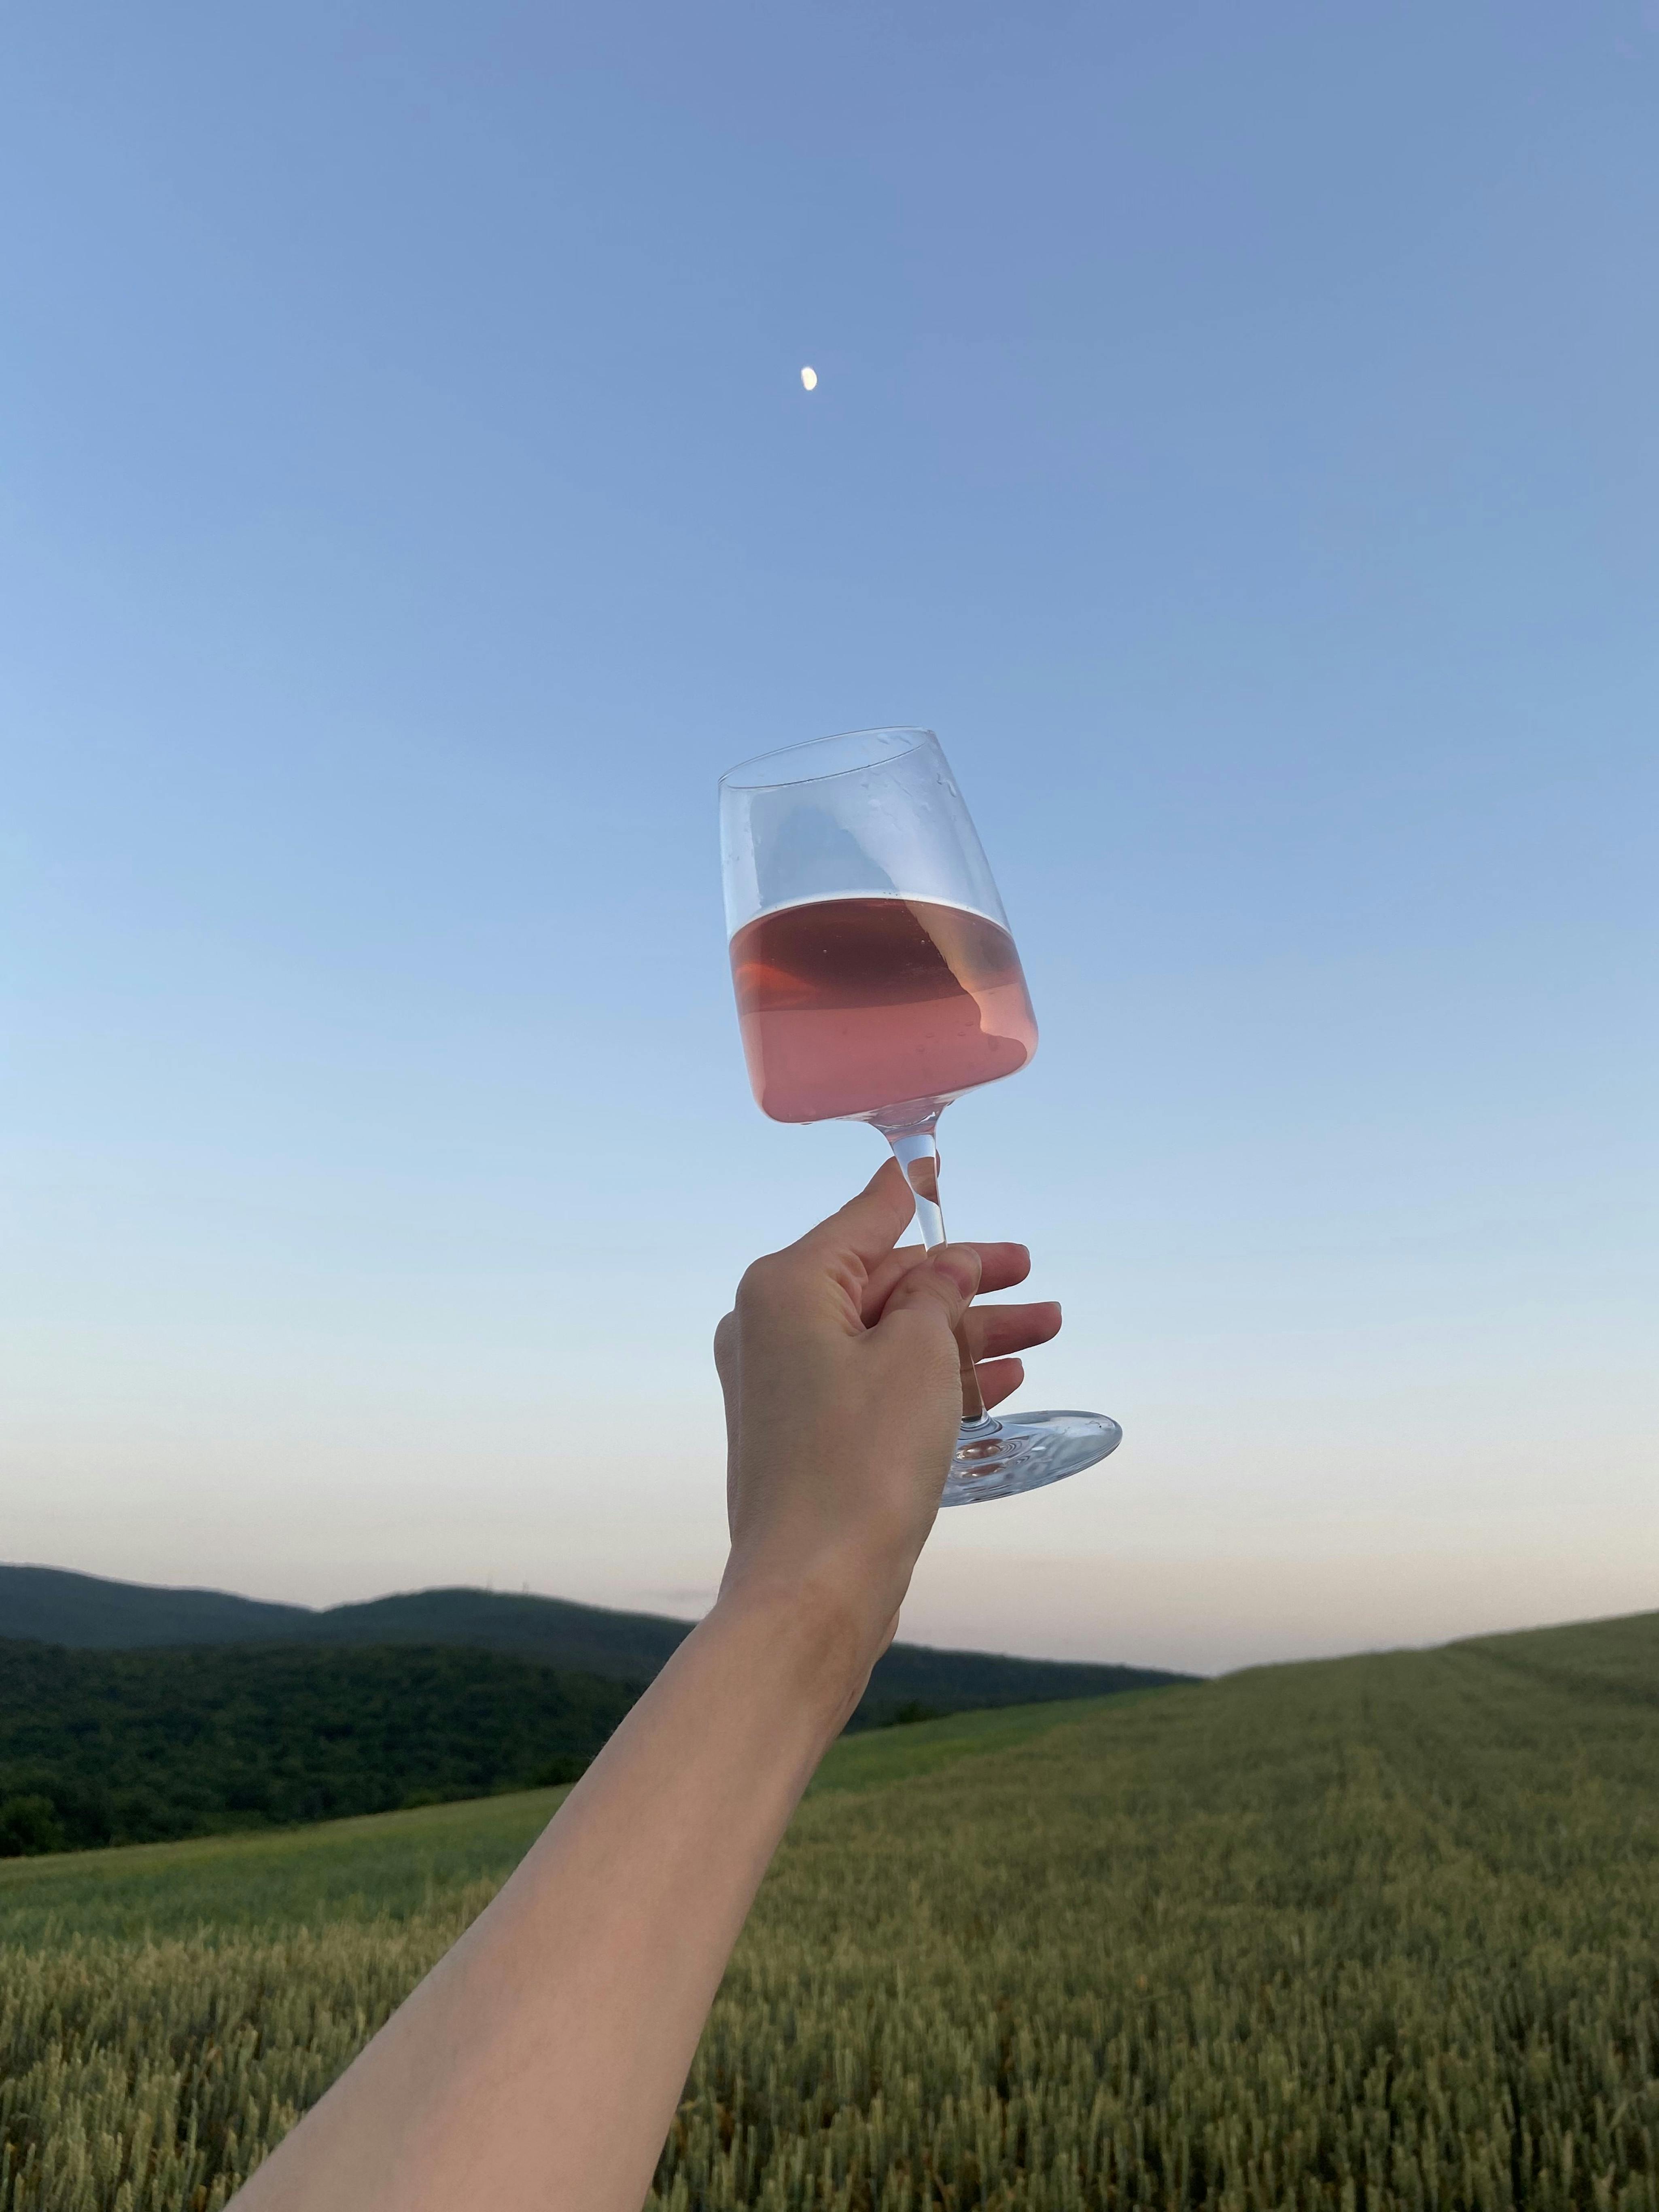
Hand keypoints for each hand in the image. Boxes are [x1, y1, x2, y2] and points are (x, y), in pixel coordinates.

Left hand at [713, 1159, 1061, 1701]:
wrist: (814, 1588)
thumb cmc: (860, 1463)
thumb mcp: (919, 1354)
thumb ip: (937, 1294)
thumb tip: (944, 1266)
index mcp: (787, 1287)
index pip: (867, 1218)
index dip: (914, 1194)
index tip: (938, 1165)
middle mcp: (772, 1327)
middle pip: (886, 1283)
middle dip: (967, 1285)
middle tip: (1035, 1281)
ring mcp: (786, 1386)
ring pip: (891, 1339)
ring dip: (966, 1334)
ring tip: (1045, 1329)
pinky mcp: (806, 1437)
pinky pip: (879, 1385)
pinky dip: (936, 1378)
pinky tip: (1000, 1380)